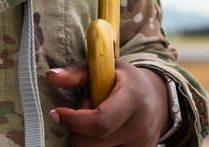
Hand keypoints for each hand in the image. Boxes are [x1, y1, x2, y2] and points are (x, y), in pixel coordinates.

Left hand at [46, 60, 168, 146]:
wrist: (157, 99)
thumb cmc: (124, 81)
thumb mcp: (104, 69)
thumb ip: (77, 73)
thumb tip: (51, 76)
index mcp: (133, 98)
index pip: (100, 122)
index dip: (74, 121)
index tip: (56, 112)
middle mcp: (140, 127)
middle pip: (91, 143)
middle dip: (78, 130)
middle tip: (84, 112)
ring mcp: (142, 146)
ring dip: (87, 140)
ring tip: (97, 121)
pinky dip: (97, 146)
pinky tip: (104, 134)